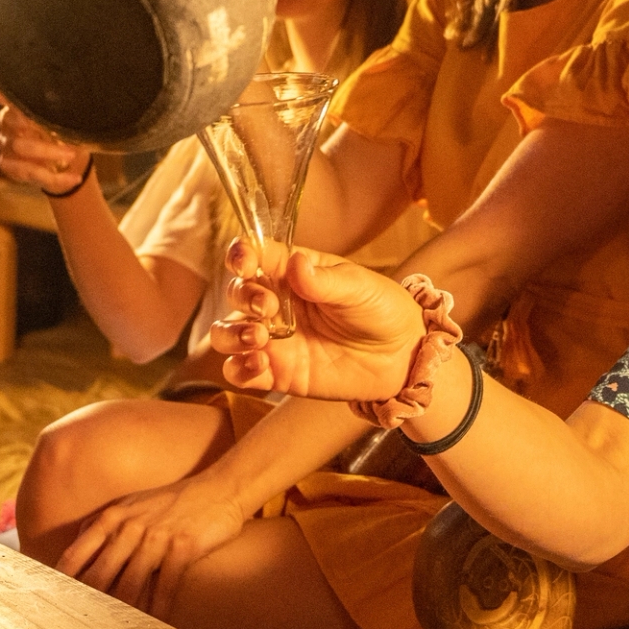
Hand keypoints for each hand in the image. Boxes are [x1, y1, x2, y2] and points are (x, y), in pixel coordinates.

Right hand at [0, 82, 91, 198]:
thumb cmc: (65, 129)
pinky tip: (74, 178)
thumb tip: (68, 97)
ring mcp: (5, 144)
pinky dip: (55, 177)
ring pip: (21, 147)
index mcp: (16, 103)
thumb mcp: (67, 115)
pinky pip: (30, 172)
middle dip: (37, 124)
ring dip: (50, 152)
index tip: (2, 91)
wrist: (68, 161)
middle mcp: (6, 122)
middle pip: (12, 120)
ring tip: (72, 155)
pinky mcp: (9, 166)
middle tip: (63, 132)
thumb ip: (59, 107)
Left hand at [54, 474, 252, 613]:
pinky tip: (155, 624)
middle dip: (89, 603)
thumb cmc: (175, 500)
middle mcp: (131, 526)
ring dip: (122, 613)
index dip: (64, 581)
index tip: (55, 603)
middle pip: (100, 574)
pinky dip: (158, 609)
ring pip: (130, 584)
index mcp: (114, 516)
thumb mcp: (134, 503)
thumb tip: (78, 543)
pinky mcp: (183, 547)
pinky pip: (165, 585)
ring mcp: (157, 536)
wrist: (220, 489)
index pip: (77, 553)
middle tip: (81, 628)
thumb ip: (106, 523)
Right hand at [210, 245, 438, 402]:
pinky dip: (238, 369)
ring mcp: (273, 339)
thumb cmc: (382, 311)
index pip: (255, 255)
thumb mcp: (360, 288)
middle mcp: (277, 303)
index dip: (241, 255)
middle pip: (236, 292)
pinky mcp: (277, 373)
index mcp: (294, 272)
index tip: (244, 263)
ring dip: (231, 333)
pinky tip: (258, 366)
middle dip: (243, 296)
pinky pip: (239, 371)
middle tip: (269, 308)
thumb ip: (325, 280)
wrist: (402, 357)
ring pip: (226, 332)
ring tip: (258, 338)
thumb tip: (296, 264)